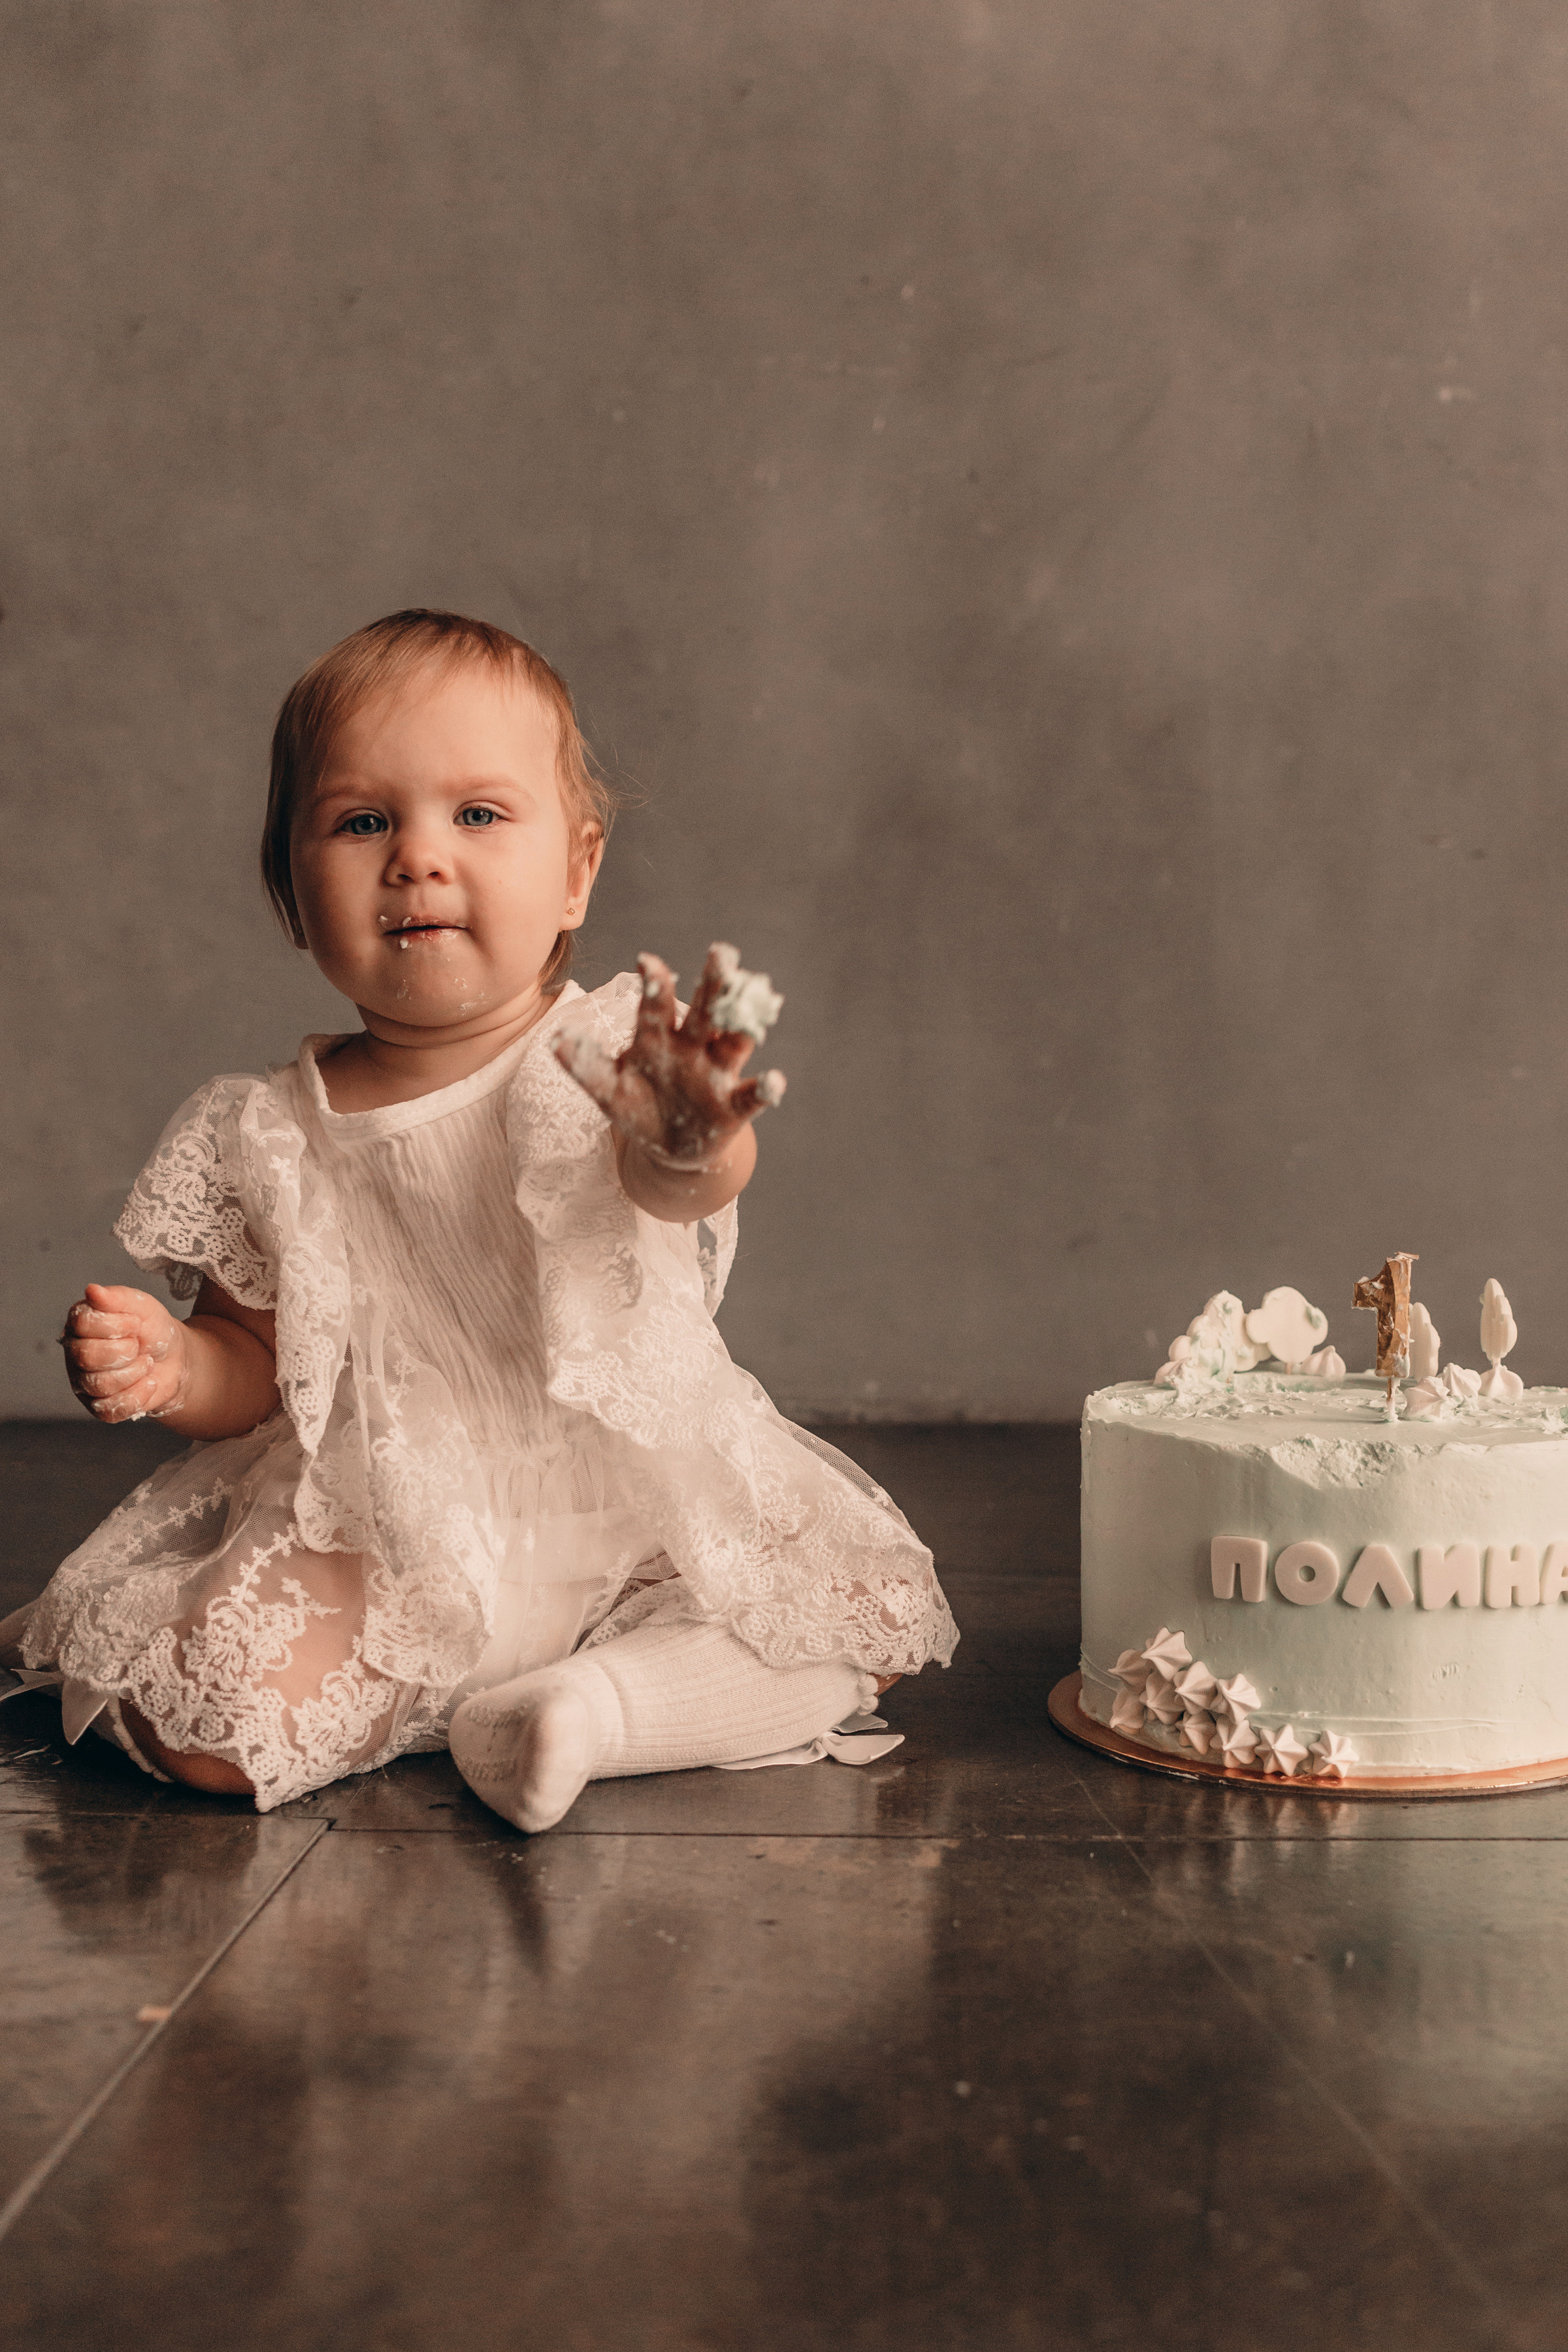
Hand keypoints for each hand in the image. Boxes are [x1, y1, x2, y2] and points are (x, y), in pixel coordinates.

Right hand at [60, 1283, 188, 1423]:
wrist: (174, 1360)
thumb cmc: (152, 1329)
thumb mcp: (143, 1307)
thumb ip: (118, 1298)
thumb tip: (92, 1290)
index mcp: (80, 1324)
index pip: (82, 1323)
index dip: (115, 1324)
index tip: (135, 1323)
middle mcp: (75, 1353)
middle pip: (87, 1356)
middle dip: (125, 1350)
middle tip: (139, 1345)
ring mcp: (84, 1382)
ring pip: (100, 1384)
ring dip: (135, 1372)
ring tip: (146, 1362)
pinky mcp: (99, 1407)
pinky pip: (111, 1408)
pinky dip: (138, 1395)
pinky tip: (149, 1382)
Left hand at [554, 944, 785, 1170]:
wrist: (668, 1147)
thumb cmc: (639, 1106)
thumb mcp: (609, 1090)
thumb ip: (587, 1067)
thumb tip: (556, 1040)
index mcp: (657, 1038)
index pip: (656, 1005)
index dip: (654, 984)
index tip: (647, 961)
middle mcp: (692, 1047)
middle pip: (703, 1011)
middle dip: (712, 985)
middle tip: (722, 953)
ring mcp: (716, 1074)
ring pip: (733, 1042)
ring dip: (743, 1024)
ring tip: (757, 1000)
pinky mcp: (733, 1106)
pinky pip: (752, 1096)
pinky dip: (765, 1090)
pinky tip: (774, 1081)